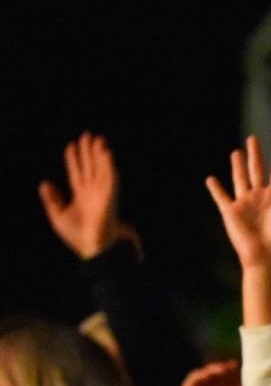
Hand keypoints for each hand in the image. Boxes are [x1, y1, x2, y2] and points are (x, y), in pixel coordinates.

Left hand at [39, 133, 130, 258]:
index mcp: (81, 196)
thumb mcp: (58, 216)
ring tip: (98, 139)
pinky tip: (106, 153)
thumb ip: (52, 199)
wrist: (96, 249)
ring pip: (101, 168)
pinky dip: (108, 165)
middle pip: (91, 167)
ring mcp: (103, 193)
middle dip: (89, 152)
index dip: (74, 160)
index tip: (71, 146)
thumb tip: (44, 182)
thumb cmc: (79, 236)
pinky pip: (110, 177)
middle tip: (88, 135)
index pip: (77, 173)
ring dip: (100, 154)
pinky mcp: (111, 196)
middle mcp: (93, 192)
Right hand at [206, 137, 270, 272]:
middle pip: (257, 170)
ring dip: (237, 166)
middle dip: (255, 155)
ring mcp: (246, 203)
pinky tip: (210, 179)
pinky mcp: (231, 211)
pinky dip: (215, 188)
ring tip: (236, 152)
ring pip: (240, 179)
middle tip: (253, 138)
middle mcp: (261, 197)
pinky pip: (221, 197)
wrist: (267, 255)